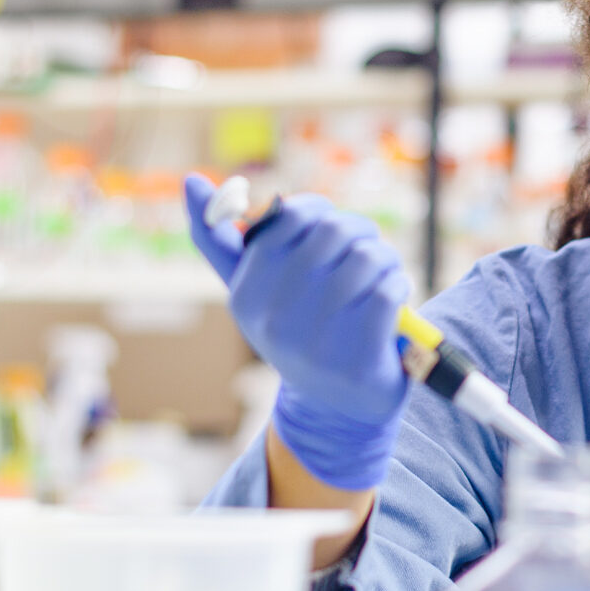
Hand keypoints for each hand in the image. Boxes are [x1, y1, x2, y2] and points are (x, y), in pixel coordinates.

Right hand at [185, 175, 409, 490]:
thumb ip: (222, 240)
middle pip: (332, 232)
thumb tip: (191, 182)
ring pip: (366, 257)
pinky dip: (398, 286)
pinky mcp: (358, 359)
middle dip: (358, 231)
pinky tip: (393, 302)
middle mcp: (274, 321)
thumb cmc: (299, 330)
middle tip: (364, 248)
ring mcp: (316, 343)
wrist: (337, 409)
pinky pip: (389, 290)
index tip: (326, 225)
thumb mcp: (259, 291)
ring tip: (380, 277)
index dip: (316, 211)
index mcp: (245, 297)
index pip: (288, 218)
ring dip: (383, 259)